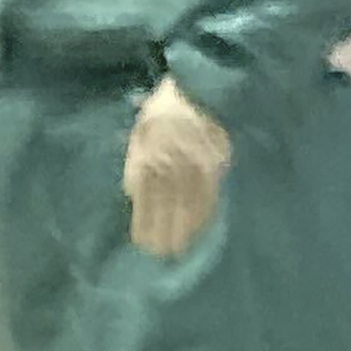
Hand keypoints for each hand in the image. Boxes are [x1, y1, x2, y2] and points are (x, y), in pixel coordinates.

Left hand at [123, 81, 230, 258]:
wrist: (198, 91)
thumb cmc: (163, 110)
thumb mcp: (139, 132)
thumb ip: (135, 164)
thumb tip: (133, 194)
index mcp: (149, 158)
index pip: (146, 202)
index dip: (145, 226)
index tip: (143, 247)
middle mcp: (172, 167)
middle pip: (167, 209)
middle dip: (164, 235)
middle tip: (161, 258)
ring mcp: (196, 169)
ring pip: (189, 208)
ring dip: (184, 232)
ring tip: (180, 252)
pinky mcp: (217, 167)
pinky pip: (210, 198)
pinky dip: (204, 217)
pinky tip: (201, 230)